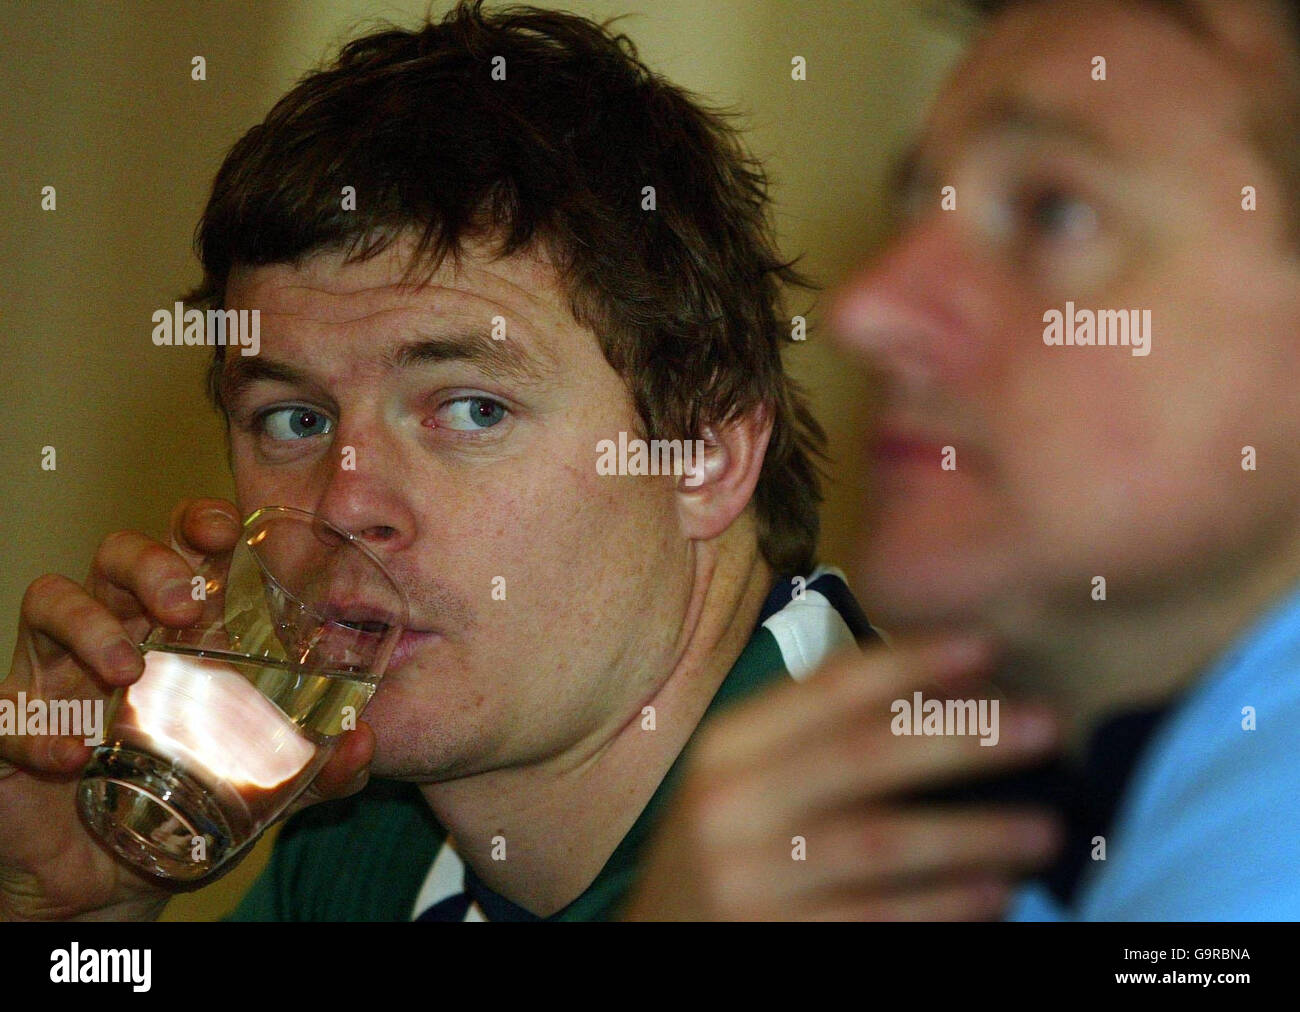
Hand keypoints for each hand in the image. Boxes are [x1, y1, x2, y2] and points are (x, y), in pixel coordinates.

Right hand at [0, 498, 373, 920]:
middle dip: (150, 563)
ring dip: (89, 625)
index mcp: (177, 632)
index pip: (182, 549)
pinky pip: (5, 708)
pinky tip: (75, 756)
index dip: (199, 523)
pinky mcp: (12, 727)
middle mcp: (116, 634)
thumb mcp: (262, 784)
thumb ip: (318, 766)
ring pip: (52, 601)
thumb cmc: (189, 801)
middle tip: (185, 604)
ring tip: (128, 670)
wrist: (112, 882)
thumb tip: (364, 740)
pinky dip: (36, 728)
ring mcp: (58, 676)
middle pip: (117, 556)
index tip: (228, 532)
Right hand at [619, 639, 1062, 919]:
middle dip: (959, 736)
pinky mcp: (779, 943)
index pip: (825, 691)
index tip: (986, 645)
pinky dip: (941, 908)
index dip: (909, 662)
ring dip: (972, 834)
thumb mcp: (742, 778)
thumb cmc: (722, 846)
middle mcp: (731, 808)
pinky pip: (876, 922)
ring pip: (879, 845)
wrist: (659, 939)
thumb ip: (813, 736)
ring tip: (1044, 830)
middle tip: (1045, 725)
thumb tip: (938, 689)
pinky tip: (994, 895)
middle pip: (861, 757)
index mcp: (726, 749)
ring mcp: (750, 881)